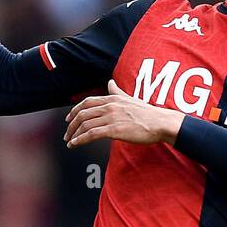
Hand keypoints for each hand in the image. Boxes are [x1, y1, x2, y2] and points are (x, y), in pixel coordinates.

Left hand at [64, 80, 182, 147]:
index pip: (86, 103)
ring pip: (85, 125)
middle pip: (82, 114)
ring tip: (70, 142)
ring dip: (74, 135)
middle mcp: (109, 106)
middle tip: (67, 134)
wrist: (159, 122)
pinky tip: (75, 144)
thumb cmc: (147, 113)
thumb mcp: (129, 98)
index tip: (68, 119)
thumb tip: (110, 83)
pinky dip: (80, 140)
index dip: (74, 111)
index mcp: (111, 99)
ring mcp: (111, 118)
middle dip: (71, 125)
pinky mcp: (114, 130)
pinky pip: (91, 134)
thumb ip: (117, 91)